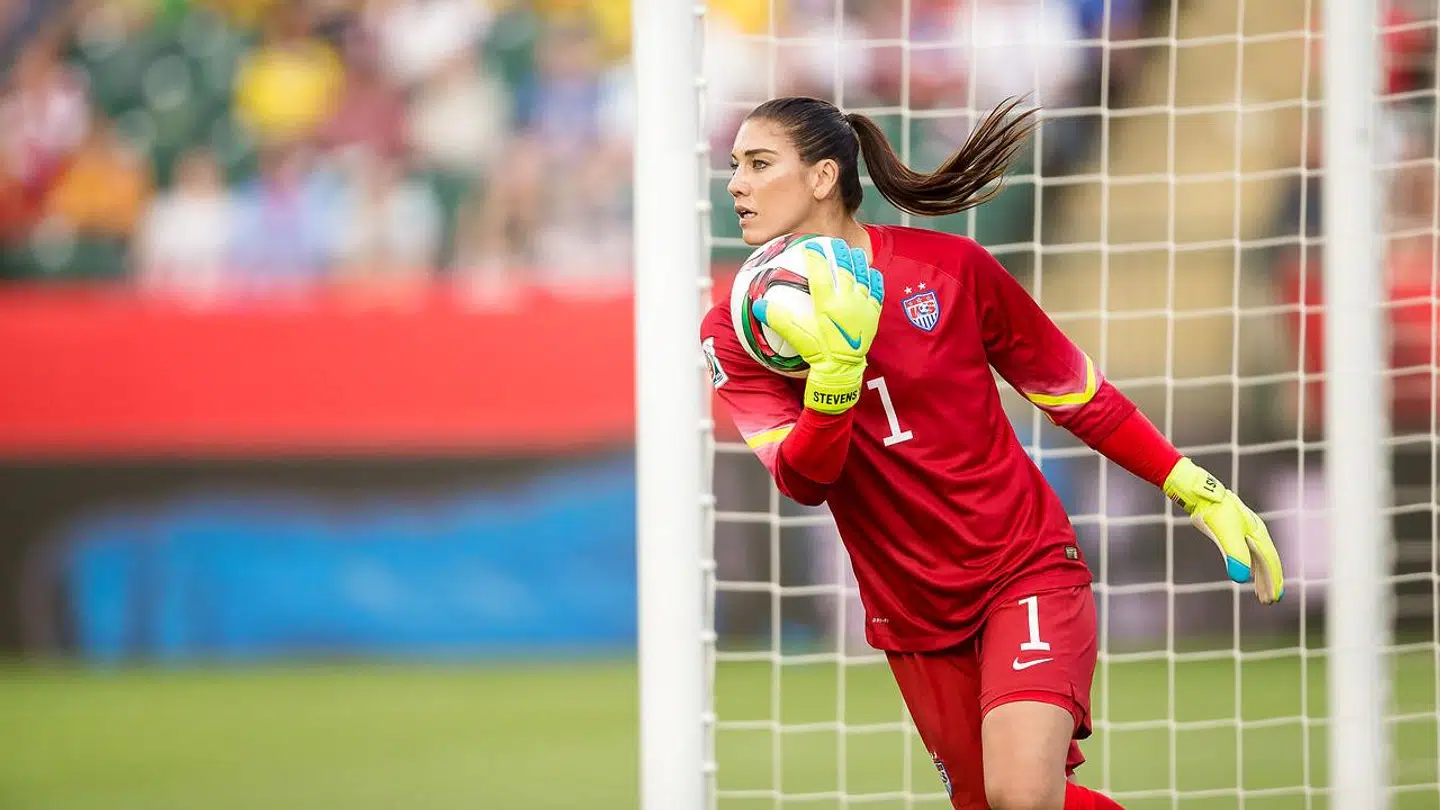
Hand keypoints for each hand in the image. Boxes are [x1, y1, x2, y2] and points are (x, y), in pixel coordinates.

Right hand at [753, 238, 883, 413]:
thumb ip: (779, 320)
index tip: (811, 246)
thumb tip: (758, 305)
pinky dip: (874, 280)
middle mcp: (847, 302)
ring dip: (858, 262)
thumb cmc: (818, 354)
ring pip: (863, 277)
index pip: (821, 274)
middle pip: (845, 269)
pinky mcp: (873, 316)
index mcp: (828, 305)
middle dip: (839, 253)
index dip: (816, 257)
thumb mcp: (797, 337)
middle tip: (834, 242)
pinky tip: (872, 273)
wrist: (842, 372)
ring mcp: (863, 308)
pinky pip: (876, 292)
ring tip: (854, 251)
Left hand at [1163, 457, 1284, 603]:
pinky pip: (1248, 554)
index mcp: (1258, 535)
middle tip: (1269, 601)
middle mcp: (1255, 534)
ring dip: (1260, 577)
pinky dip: (1251, 567)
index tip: (1276, 597)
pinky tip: (1249, 575)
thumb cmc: (1215, 513)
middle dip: (1268, 582)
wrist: (1202, 495)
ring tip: (1261, 595)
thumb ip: (1234, 555)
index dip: (1273, 580)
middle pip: (1266, 562)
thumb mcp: (1225, 534)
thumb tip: (1240, 579)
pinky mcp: (1234, 532)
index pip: (1269, 561)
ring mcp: (1245, 533)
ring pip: (1257, 559)